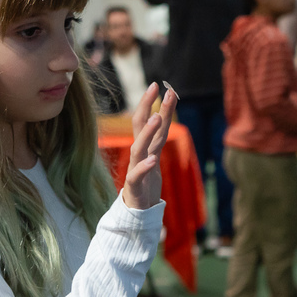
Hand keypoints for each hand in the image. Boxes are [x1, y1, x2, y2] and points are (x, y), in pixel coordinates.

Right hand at [121, 82, 176, 209]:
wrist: (137, 210)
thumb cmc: (146, 182)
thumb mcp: (154, 155)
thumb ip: (157, 138)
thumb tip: (163, 115)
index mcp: (145, 146)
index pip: (150, 121)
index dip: (156, 104)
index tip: (162, 86)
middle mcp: (138, 153)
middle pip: (140, 126)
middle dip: (146, 106)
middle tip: (154, 88)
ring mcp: (134, 168)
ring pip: (139, 147)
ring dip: (147, 132)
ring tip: (156, 117)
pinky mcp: (134, 185)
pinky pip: (137, 174)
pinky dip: (144, 166)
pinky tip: (152, 159)